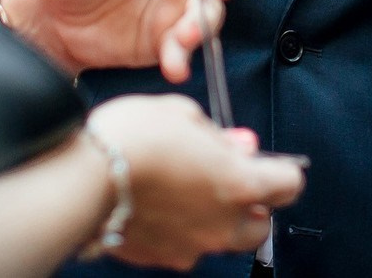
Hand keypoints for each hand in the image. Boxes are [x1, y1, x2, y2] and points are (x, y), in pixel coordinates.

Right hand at [88, 96, 305, 269]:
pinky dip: (179, 228)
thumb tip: (233, 147)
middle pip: (259, 224)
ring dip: (215, 218)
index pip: (289, 186)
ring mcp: (190, 246)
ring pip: (221, 240)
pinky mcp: (159, 257)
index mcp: (239, 184)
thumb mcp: (183, 114)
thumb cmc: (134, 138)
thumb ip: (216, 135)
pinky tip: (158, 204)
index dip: (280, 170)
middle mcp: (221, 224)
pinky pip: (182, 245)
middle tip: (225, 177)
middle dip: (250, 203)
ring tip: (186, 189)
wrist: (82, 180)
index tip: (266, 161)